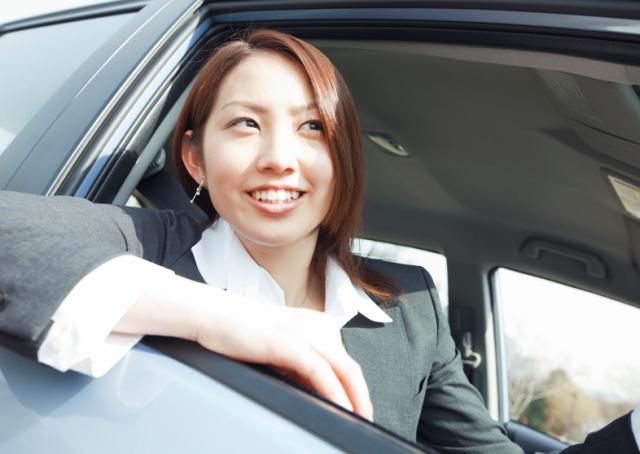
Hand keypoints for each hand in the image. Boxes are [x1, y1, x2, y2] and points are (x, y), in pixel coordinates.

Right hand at [195, 297, 373, 420]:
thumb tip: (321, 394)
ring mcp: (305, 333)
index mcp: (320, 325)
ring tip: (358, 420)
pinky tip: (341, 409)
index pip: (347, 363)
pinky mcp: (290, 342)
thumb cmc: (243, 332)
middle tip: (364, 420)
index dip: (356, 390)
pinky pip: (321, 373)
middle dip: (361, 399)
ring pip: (345, 371)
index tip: (358, 410)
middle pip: (351, 368)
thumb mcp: (283, 350)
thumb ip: (303, 367)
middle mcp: (319, 326)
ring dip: (355, 401)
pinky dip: (335, 394)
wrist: (214, 315)